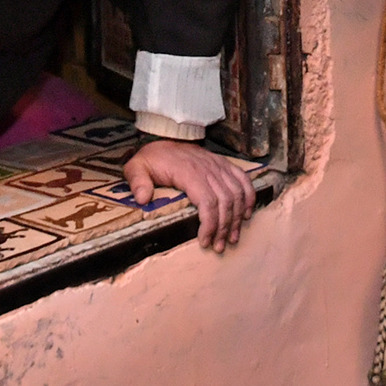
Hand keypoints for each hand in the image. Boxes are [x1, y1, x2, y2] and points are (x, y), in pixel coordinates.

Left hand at [124, 139, 255, 251]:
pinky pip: (243, 180)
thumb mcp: (137, 166)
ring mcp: (218, 165)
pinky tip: (247, 214)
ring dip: (237, 218)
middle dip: (224, 227)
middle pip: (225, 201)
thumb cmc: (153, 157)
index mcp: (188, 171)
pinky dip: (249, 197)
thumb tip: (142, 199)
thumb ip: (138, 182)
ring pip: (237, 193)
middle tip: (219, 247)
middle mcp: (207, 168)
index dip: (210, 224)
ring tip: (232, 237)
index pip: (207, 201)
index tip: (204, 242)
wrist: (165, 137)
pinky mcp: (224, 164)